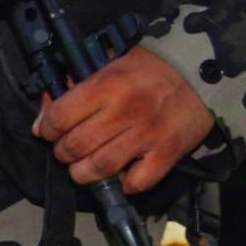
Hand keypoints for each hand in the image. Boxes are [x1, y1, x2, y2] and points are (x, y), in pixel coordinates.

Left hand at [32, 43, 211, 194]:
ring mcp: (147, 135)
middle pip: (75, 146)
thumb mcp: (111, 61)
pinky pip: (137, 182)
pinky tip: (118, 175)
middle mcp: (125, 111)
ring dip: (82, 173)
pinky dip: (123, 184)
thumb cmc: (149, 70)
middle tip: (64, 150)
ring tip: (81, 167)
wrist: (199, 80)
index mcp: (108, 84)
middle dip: (61, 153)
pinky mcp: (167, 153)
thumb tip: (47, 103)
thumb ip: (78, 80)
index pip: (60, 117)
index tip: (45, 131)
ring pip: (99, 168)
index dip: (46, 128)